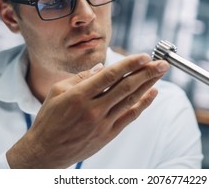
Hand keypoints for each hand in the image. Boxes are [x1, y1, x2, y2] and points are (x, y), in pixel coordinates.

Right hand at [7, 53, 169, 167]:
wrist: (46, 152)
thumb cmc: (49, 119)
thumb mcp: (57, 91)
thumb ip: (81, 77)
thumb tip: (102, 66)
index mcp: (79, 95)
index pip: (110, 75)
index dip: (129, 64)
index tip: (144, 56)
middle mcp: (93, 110)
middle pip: (126, 87)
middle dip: (146, 73)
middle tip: (162, 63)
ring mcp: (102, 124)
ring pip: (130, 100)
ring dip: (148, 85)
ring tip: (160, 73)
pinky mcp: (107, 135)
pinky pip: (129, 117)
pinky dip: (143, 104)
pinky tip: (152, 93)